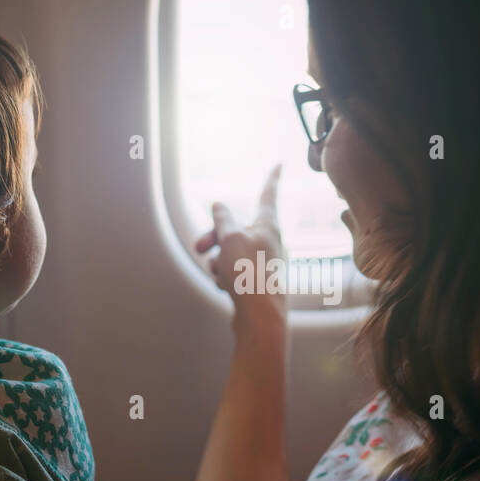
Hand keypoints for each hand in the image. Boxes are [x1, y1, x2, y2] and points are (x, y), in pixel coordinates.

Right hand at [194, 166, 285, 322]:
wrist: (259, 317)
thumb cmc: (248, 274)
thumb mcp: (229, 238)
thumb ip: (222, 219)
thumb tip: (220, 205)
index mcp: (269, 225)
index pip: (268, 193)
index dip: (271, 177)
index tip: (280, 163)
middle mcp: (271, 241)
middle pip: (238, 228)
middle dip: (215, 236)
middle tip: (200, 246)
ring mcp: (266, 262)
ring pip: (233, 252)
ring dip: (219, 260)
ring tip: (219, 273)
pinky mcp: (258, 282)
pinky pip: (235, 271)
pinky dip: (226, 276)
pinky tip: (225, 287)